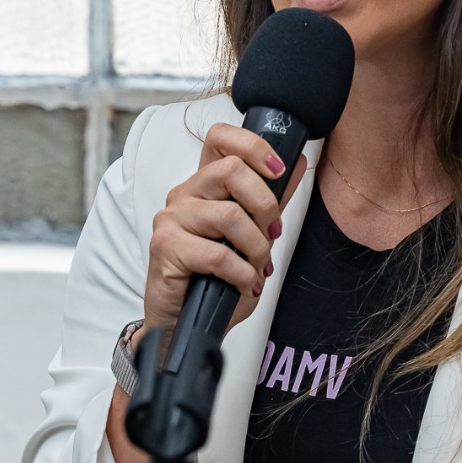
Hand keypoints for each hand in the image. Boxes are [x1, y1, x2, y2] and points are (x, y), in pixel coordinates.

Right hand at [143, 123, 307, 337]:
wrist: (186, 323)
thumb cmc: (215, 281)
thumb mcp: (253, 237)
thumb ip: (271, 201)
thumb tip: (298, 163)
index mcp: (204, 185)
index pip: (221, 138)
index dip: (253, 145)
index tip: (278, 169)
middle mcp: (184, 194)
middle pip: (230, 170)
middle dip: (265, 205)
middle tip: (271, 234)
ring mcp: (171, 219)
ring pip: (228, 215)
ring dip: (256, 248)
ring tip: (257, 268)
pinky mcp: (164, 247)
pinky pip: (217, 255)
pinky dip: (242, 275)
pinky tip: (244, 285)